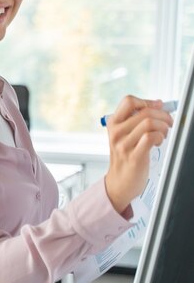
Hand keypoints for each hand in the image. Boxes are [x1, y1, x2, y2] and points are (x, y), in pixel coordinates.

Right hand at [103, 96, 173, 213]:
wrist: (120, 181)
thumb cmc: (126, 156)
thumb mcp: (125, 134)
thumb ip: (137, 119)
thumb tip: (159, 104)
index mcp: (113, 123)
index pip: (129, 101)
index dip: (147, 102)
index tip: (157, 108)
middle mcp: (116, 132)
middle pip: (145, 112)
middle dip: (163, 115)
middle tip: (168, 122)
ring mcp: (123, 144)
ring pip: (149, 123)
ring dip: (163, 127)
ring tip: (163, 134)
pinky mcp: (134, 156)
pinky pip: (151, 137)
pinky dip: (160, 137)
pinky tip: (158, 142)